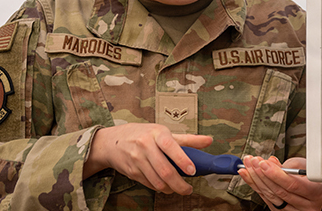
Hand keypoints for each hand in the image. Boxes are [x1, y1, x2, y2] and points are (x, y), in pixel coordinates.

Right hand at [83, 124, 212, 194]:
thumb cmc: (142, 134)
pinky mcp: (132, 172)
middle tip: (188, 189)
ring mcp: (137, 159)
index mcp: (156, 133)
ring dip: (170, 188)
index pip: (170, 146)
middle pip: (165, 170)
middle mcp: (145, 145)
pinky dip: (160, 187)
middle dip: (179, 184)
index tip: (192, 170)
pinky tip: (165, 185)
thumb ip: (187, 139)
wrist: (112, 142)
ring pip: (157, 181)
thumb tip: (209, 141)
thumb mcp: (163, 132)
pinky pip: (149, 184)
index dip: (182, 159)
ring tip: (178, 188)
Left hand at [238, 156, 321, 210]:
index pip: (292, 185)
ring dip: (256, 180)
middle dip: (262, 175)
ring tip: (248, 166)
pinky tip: (249, 177)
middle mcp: (306, 205)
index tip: (264, 163)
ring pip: (271, 197)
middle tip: (253, 162)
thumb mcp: (305, 165)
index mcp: (315, 192)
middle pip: (279, 192)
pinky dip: (256, 187)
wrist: (315, 188)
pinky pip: (267, 200)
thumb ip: (288, 165)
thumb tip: (270, 162)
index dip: (275, 174)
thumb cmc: (311, 175)